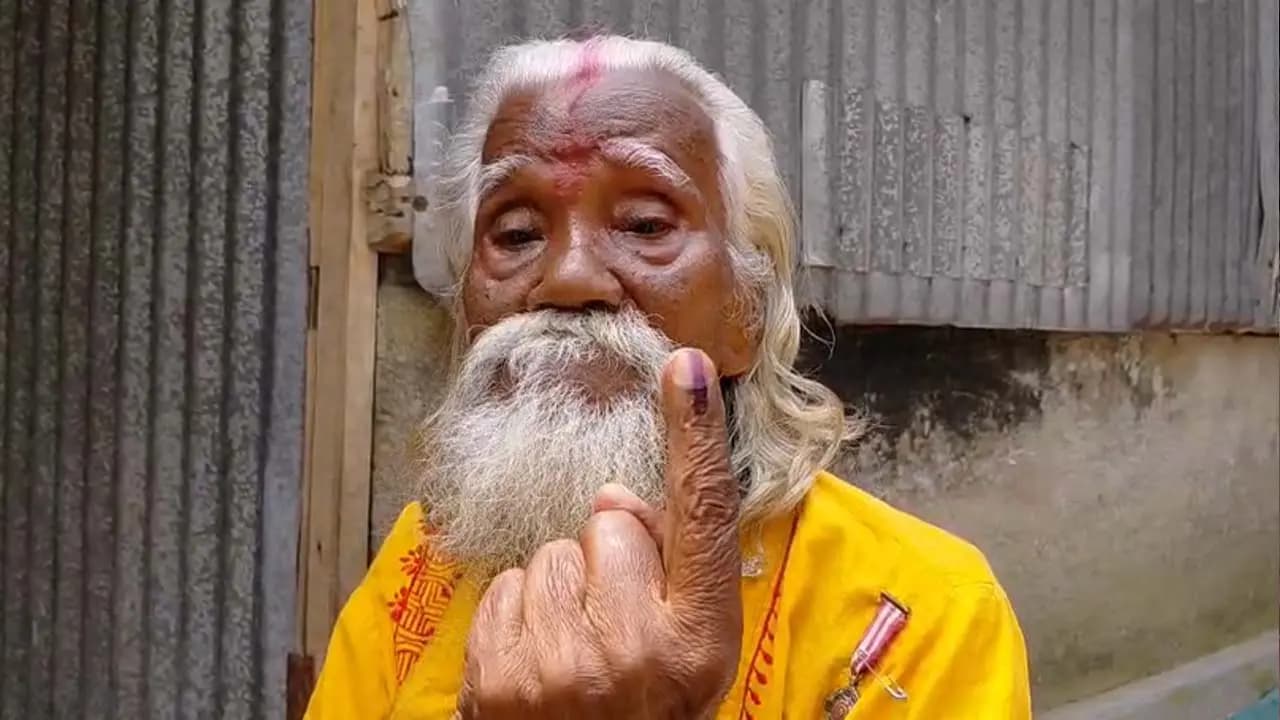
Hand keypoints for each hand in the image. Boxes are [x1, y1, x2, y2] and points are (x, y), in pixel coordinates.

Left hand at [457, 348, 742, 718]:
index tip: (685, 364)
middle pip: (609, 521)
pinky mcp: (496, 677)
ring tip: (575, 649)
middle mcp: (632, 651)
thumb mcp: (695, 650)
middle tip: (615, 621)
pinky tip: (539, 660)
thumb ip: (676, 567)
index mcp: (698, 641)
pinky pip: (506, 586)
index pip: (702, 517)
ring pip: (550, 554)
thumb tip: (613, 497)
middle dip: (609, 556)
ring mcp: (557, 668)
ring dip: (560, 590)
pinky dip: (520, 615)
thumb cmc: (651, 711)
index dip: (695, 435)